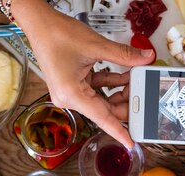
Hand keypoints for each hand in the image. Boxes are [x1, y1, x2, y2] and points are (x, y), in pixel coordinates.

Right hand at [14, 0, 154, 147]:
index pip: (102, 118)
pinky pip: (97, 90)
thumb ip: (124, 55)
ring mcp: (71, 93)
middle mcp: (70, 98)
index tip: (131, 143)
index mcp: (72, 94)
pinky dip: (111, 84)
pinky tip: (126, 76)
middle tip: (144, 95)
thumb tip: (145, 58)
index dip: (119, 132)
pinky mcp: (74, 85)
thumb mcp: (96, 45)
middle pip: (105, 109)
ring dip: (120, 91)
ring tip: (136, 81)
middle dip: (126, 103)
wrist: (39, 23)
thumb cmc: (56, 34)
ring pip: (103, 100)